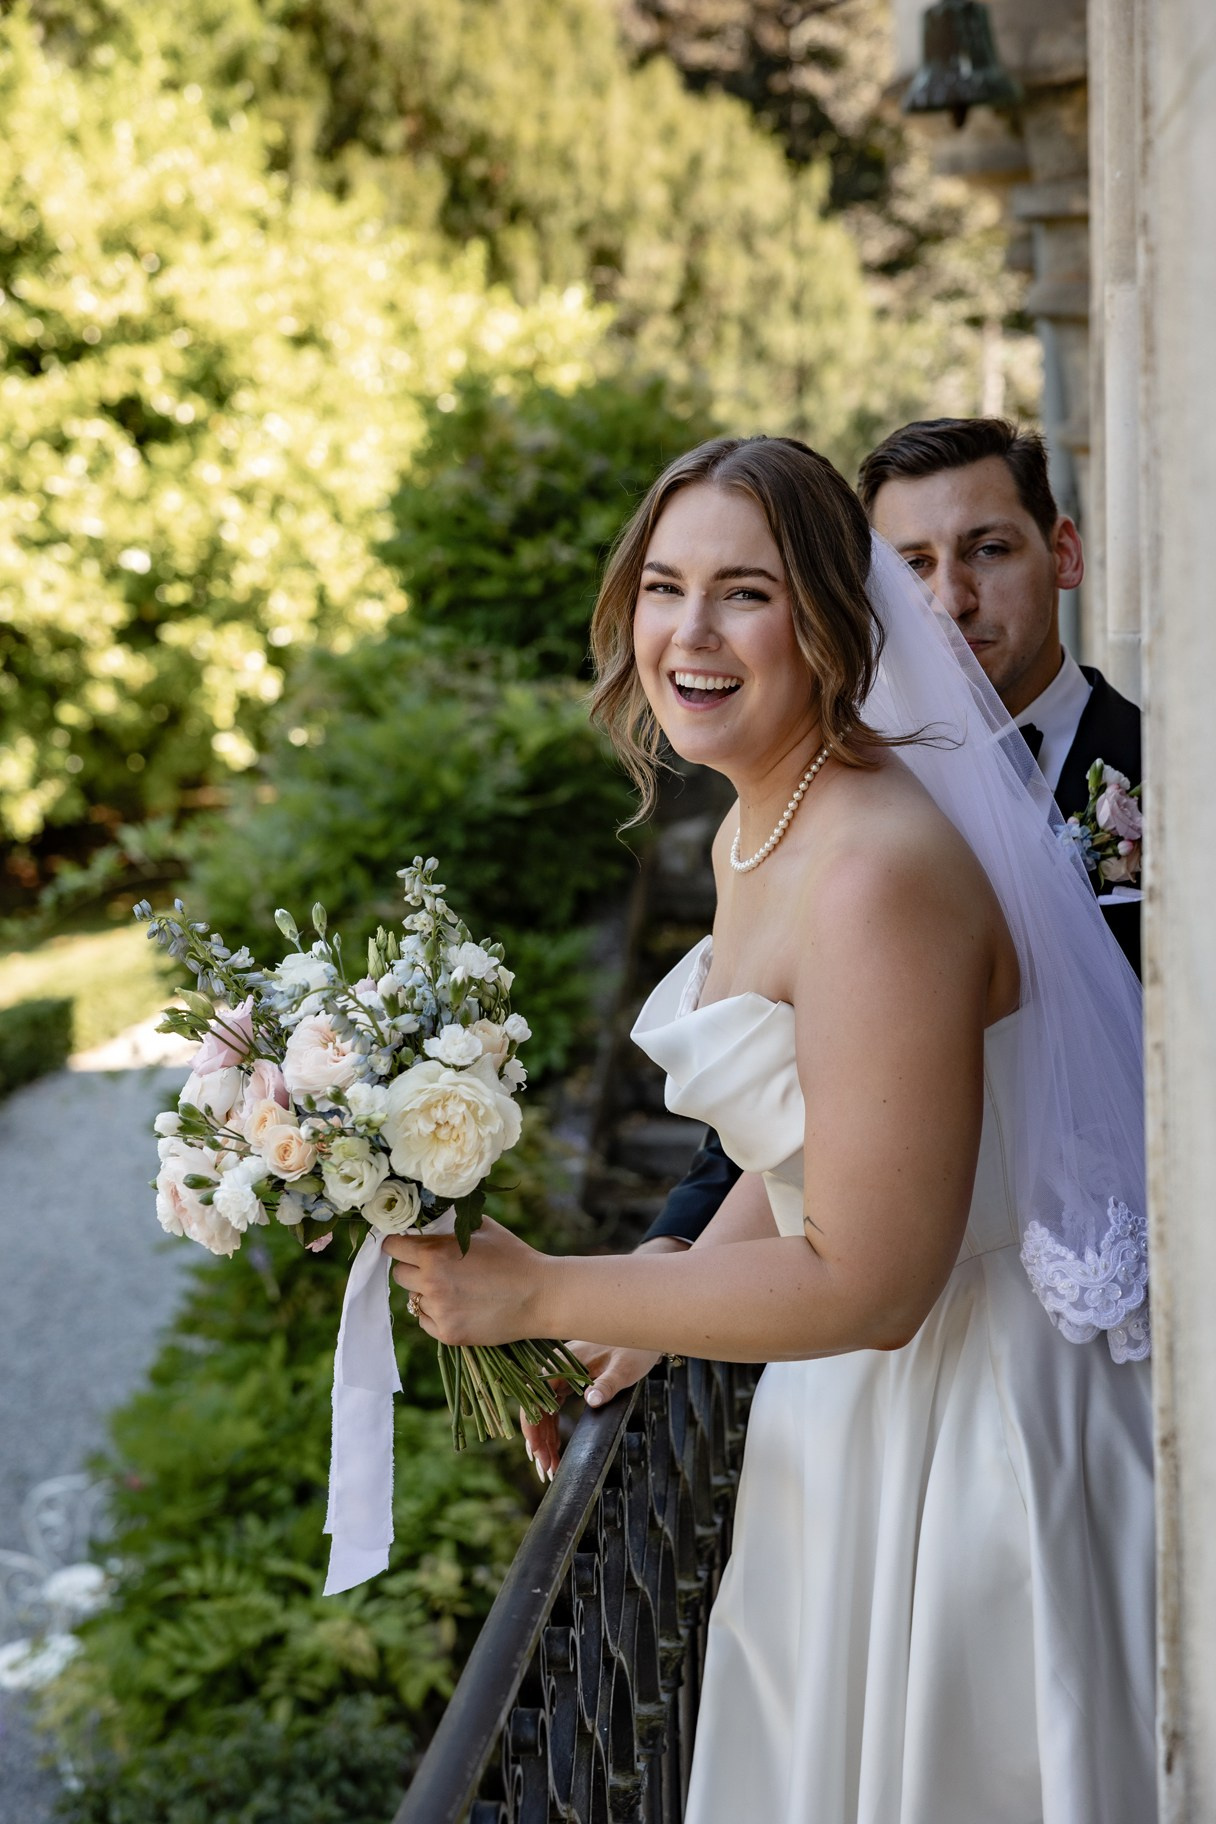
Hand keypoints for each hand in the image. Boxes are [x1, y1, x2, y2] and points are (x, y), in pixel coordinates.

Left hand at [382, 1216, 545, 1344]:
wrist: (540, 1296)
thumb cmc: (514, 1257)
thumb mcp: (483, 1228)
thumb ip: (452, 1223)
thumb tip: (431, 1215)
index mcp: (435, 1254)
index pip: (393, 1247)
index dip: (399, 1244)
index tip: (405, 1246)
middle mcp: (431, 1283)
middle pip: (399, 1275)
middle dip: (413, 1268)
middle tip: (434, 1267)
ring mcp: (439, 1311)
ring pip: (413, 1299)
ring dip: (426, 1292)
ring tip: (455, 1288)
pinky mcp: (448, 1334)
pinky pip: (426, 1321)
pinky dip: (437, 1314)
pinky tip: (461, 1306)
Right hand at [522, 1340, 662, 1479]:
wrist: (642, 1334)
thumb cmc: (634, 1349)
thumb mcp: (623, 1369)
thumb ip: (606, 1385)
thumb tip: (590, 1400)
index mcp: (561, 1363)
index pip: (535, 1399)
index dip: (533, 1429)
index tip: (537, 1454)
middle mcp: (555, 1368)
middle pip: (536, 1409)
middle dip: (538, 1441)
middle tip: (547, 1471)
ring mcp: (560, 1375)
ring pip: (544, 1411)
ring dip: (545, 1439)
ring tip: (550, 1468)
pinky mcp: (568, 1380)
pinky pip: (553, 1408)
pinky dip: (553, 1429)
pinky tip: (555, 1449)